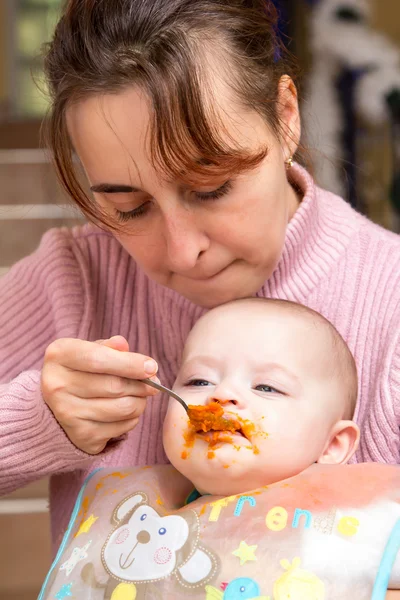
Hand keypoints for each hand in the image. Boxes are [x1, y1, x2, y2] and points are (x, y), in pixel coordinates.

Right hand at [41, 335, 158, 453]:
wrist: (57, 406)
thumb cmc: (81, 371)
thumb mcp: (89, 351)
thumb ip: (108, 347)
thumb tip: (124, 345)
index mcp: (58, 356)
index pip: (98, 358)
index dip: (130, 363)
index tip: (152, 366)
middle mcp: (56, 386)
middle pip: (115, 386)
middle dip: (142, 384)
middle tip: (153, 382)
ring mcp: (67, 414)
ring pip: (123, 408)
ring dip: (140, 401)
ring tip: (139, 395)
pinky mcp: (82, 436)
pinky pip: (123, 427)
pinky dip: (132, 418)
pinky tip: (124, 410)